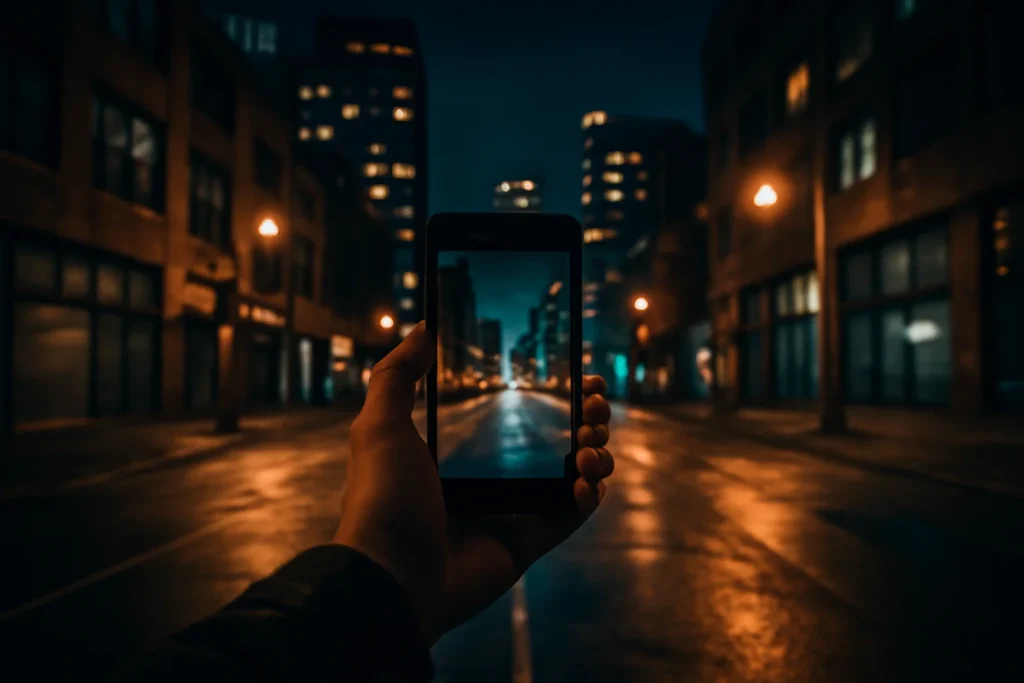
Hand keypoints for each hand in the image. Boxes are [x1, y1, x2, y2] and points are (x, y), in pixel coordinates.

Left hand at [334, 322, 613, 641]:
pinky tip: (587, 480)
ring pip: (573, 473)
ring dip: (595, 452)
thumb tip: (422, 329)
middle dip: (585, 416)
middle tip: (593, 405)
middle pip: (555, 436)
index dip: (550, 388)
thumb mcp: (379, 426)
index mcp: (460, 447)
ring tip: (590, 446)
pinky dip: (589, 496)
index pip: (516, 407)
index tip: (576, 373)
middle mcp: (490, 475)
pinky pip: (571, 514)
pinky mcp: (527, 542)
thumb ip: (396, 376)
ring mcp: (512, 509)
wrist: (392, 573)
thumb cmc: (384, 498)